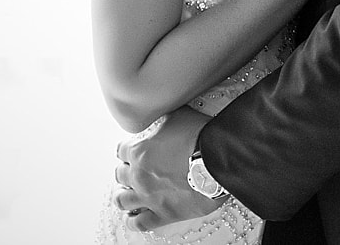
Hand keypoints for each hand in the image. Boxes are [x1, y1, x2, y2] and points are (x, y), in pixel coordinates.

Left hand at [113, 108, 220, 231]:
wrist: (219, 160)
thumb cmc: (202, 137)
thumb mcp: (180, 116)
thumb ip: (164, 121)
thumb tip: (164, 116)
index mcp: (138, 151)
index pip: (121, 150)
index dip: (128, 149)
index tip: (134, 150)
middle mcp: (138, 175)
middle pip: (120, 175)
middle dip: (126, 171)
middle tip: (135, 170)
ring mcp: (148, 197)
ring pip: (122, 200)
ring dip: (123, 196)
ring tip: (127, 194)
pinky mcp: (162, 214)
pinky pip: (139, 223)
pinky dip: (133, 220)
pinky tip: (133, 217)